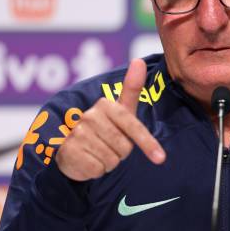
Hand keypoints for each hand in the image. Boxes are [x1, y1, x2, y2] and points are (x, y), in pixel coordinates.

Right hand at [56, 59, 165, 180]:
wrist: (72, 149)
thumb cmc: (105, 128)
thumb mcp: (120, 110)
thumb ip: (131, 87)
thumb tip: (138, 60)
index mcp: (105, 105)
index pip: (133, 127)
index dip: (147, 144)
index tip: (160, 158)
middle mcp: (90, 116)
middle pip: (124, 147)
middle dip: (121, 153)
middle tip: (109, 146)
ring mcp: (78, 133)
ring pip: (111, 160)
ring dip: (108, 162)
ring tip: (98, 152)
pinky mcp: (69, 152)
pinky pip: (97, 170)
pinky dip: (96, 170)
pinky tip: (88, 160)